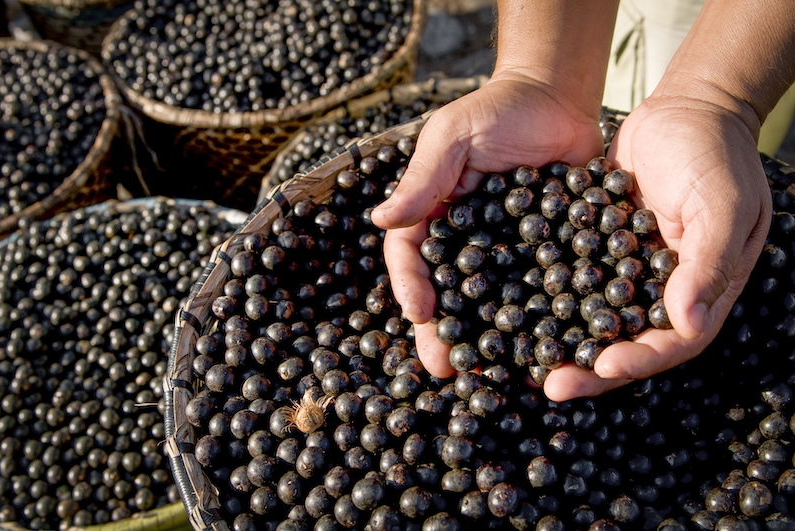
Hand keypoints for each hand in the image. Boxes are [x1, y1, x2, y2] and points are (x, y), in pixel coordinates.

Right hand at [371, 72, 604, 377]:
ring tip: (488, 374)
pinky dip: (539, 321)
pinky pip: (540, 292)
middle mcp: (466, 241)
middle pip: (449, 292)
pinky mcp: (548, 255)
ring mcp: (507, 252)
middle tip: (444, 368)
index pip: (412, 255)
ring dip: (487, 339)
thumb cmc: (498, 109)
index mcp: (434, 215)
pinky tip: (543, 349)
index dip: (411, 285)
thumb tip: (380, 220)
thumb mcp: (452, 136)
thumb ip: (424, 178)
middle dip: (443, 331)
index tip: (419, 313)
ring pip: (491, 302)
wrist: (560, 98)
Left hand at [543, 94, 772, 400]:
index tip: (599, 369)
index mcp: (698, 291)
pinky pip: (569, 277)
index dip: (635, 361)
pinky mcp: (595, 246)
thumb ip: (708, 265)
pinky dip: (544, 293)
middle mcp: (658, 290)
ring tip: (522, 358)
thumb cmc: (716, 156)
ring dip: (559, 338)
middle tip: (547, 385)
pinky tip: (510, 304)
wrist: (686, 109)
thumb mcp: (722, 206)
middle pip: (622, 341)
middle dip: (586, 367)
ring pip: (590, 316)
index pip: (669, 344)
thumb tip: (690, 325)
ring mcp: (625, 270)